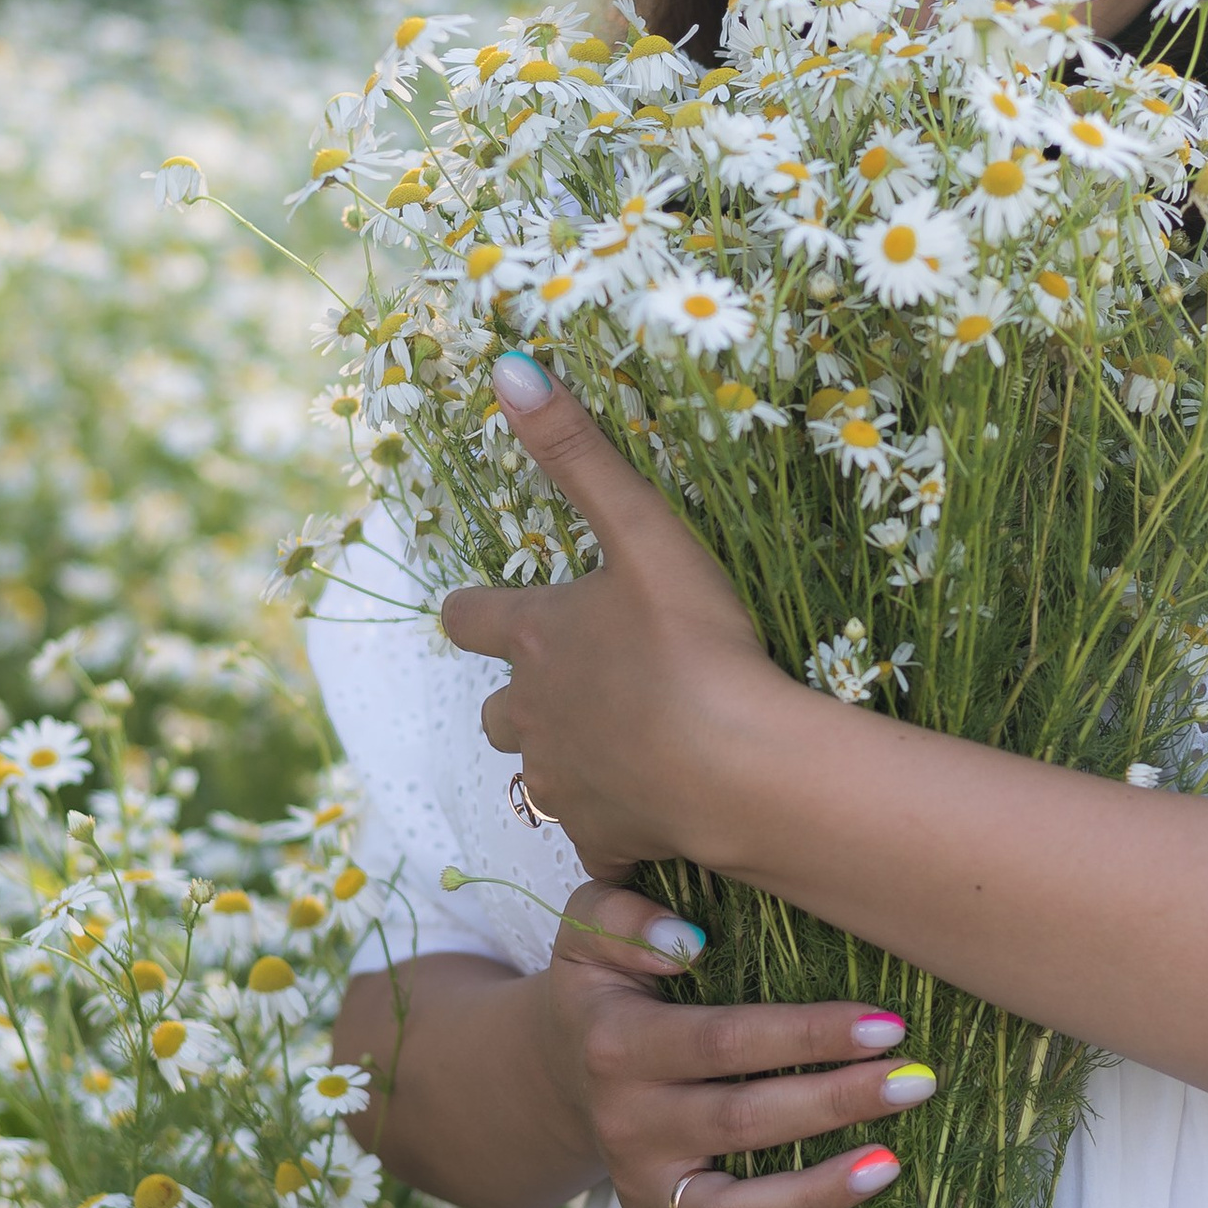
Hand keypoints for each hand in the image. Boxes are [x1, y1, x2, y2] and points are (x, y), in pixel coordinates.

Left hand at [439, 353, 798, 876]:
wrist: (737, 768)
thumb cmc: (693, 644)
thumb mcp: (642, 532)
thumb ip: (577, 454)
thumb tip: (505, 367)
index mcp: (532, 638)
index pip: (469, 618)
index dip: (476, 612)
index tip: (484, 610)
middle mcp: (529, 714)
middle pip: (497, 709)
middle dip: (524, 696)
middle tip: (576, 683)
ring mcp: (562, 784)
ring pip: (537, 775)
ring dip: (562, 759)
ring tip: (614, 748)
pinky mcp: (601, 840)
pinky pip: (592, 840)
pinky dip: (611, 828)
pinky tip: (649, 817)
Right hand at [540, 879, 930, 1207]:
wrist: (558, 1063)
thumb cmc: (607, 981)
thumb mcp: (590, 928)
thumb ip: (626, 918)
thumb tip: (689, 941)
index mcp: (620, 1045)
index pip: (727, 1042)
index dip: (807, 1034)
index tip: (887, 1024)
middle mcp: (629, 1124)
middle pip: (743, 1122)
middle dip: (837, 1102)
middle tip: (918, 1081)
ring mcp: (641, 1186)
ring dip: (812, 1195)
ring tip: (890, 1167)